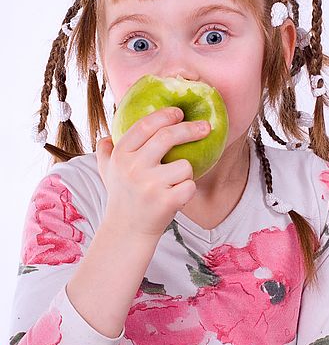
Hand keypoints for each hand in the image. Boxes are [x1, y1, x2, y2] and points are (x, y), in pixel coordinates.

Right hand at [96, 107, 210, 238]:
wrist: (126, 232)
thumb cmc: (122, 197)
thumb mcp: (107, 173)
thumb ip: (106, 152)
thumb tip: (107, 136)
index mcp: (121, 155)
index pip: (145, 126)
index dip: (164, 115)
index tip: (179, 112)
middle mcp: (133, 168)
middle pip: (167, 137)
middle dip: (190, 129)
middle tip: (205, 127)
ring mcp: (150, 185)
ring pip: (185, 165)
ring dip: (185, 173)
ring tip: (172, 185)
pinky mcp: (166, 202)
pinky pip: (191, 185)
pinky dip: (188, 190)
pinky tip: (176, 197)